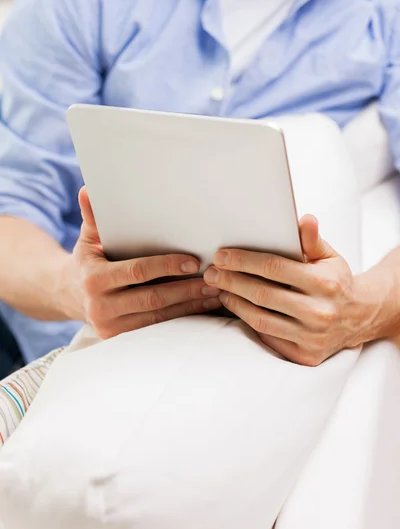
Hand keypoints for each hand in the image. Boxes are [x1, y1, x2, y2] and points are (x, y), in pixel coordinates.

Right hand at [61, 187, 220, 338]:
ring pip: (159, 318)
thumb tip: (88, 189)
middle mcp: (101, 307)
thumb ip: (93, 217)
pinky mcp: (121, 339)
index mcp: (94, 279)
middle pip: (152, 299)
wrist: (71, 295)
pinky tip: (201, 308)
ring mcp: (110, 327)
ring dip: (189, 306)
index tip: (193, 262)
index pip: (136, 272)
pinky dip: (182, 318)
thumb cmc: (89, 260)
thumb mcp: (89, 238)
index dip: (166, 267)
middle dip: (185, 290)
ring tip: (214, 294)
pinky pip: (157, 330)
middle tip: (213, 280)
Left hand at [204, 215, 367, 365]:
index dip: (243, 261)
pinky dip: (248, 321)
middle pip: (262, 295)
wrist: (360, 317)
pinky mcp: (305, 355)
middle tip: (211, 273)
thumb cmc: (336, 281)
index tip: (221, 256)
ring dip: (234, 303)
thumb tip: (305, 219)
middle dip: (231, 281)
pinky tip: (236, 307)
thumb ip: (312, 240)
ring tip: (219, 289)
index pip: (274, 268)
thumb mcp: (329, 257)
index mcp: (324, 283)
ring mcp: (312, 337)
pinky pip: (268, 337)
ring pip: (261, 319)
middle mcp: (319, 312)